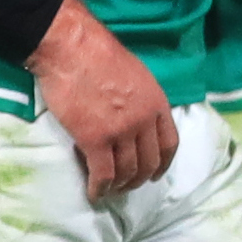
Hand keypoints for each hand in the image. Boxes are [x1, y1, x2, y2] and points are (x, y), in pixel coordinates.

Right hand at [26, 0, 175, 199]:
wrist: (71, 48)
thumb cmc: (97, 53)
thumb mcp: (135, 74)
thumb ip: (141, 98)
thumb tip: (134, 117)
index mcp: (156, 102)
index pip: (169, 144)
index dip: (163, 164)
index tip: (155, 174)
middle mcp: (144, 120)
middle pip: (149, 162)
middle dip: (139, 178)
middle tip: (127, 185)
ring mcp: (121, 132)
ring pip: (127, 171)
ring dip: (120, 185)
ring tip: (110, 190)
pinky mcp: (95, 140)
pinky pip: (103, 174)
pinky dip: (100, 188)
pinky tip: (94, 193)